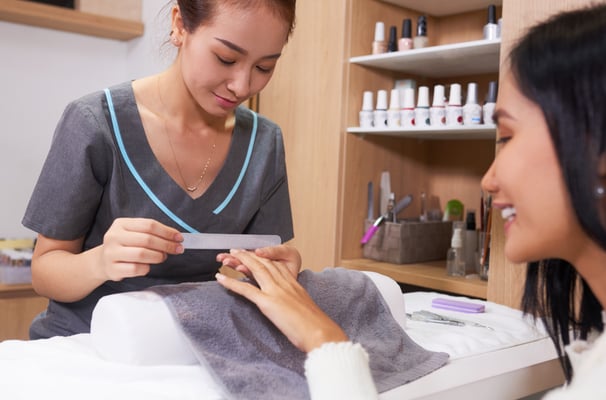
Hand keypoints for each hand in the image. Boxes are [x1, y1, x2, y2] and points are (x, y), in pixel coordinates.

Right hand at [98, 218, 183, 280]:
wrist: (102, 262)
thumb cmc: (124, 246)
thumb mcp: (133, 233)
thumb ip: (151, 233)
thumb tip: (175, 238)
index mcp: (121, 224)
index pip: (149, 225)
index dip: (167, 231)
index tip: (179, 238)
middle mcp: (114, 236)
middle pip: (147, 239)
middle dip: (166, 245)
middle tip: (177, 249)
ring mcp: (111, 253)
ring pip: (141, 254)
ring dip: (158, 256)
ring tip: (162, 257)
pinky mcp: (112, 269)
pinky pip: (136, 269)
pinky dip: (146, 268)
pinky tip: (147, 266)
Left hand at [215, 249, 347, 352]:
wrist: (319, 332)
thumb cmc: (315, 326)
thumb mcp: (304, 308)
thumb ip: (295, 303)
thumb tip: (290, 309)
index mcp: (293, 283)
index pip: (275, 264)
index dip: (262, 257)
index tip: (253, 253)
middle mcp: (284, 283)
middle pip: (263, 263)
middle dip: (248, 255)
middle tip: (236, 250)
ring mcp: (275, 291)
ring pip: (254, 270)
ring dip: (238, 261)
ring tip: (226, 258)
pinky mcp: (268, 302)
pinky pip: (246, 289)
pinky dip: (231, 282)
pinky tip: (221, 279)